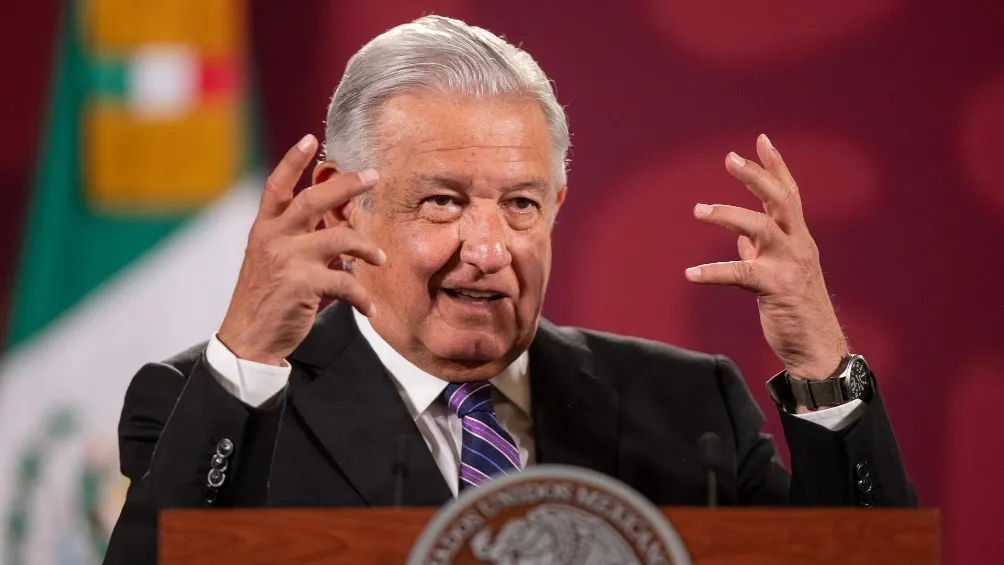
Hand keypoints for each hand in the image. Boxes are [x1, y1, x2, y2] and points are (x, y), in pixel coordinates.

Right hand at [217, 134, 385, 365]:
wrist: (248, 339)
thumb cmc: (264, 299)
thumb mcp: (268, 260)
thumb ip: (291, 237)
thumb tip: (328, 221)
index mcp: (264, 230)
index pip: (276, 187)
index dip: (292, 161)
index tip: (310, 138)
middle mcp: (273, 239)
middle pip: (314, 200)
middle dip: (346, 185)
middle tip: (373, 176)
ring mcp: (288, 260)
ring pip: (340, 239)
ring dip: (366, 247)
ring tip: (380, 258)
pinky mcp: (303, 285)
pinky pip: (346, 283)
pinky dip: (362, 296)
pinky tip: (369, 308)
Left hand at [685, 134, 848, 380]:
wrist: (817, 349)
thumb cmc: (797, 310)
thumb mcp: (780, 273)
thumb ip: (762, 252)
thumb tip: (741, 239)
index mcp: (798, 239)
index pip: (789, 194)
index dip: (776, 166)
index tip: (761, 139)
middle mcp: (798, 246)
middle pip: (781, 200)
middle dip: (756, 176)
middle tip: (730, 157)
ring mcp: (789, 266)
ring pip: (762, 228)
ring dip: (728, 215)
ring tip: (698, 209)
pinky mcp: (776, 289)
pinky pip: (742, 273)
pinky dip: (714, 271)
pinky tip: (691, 274)